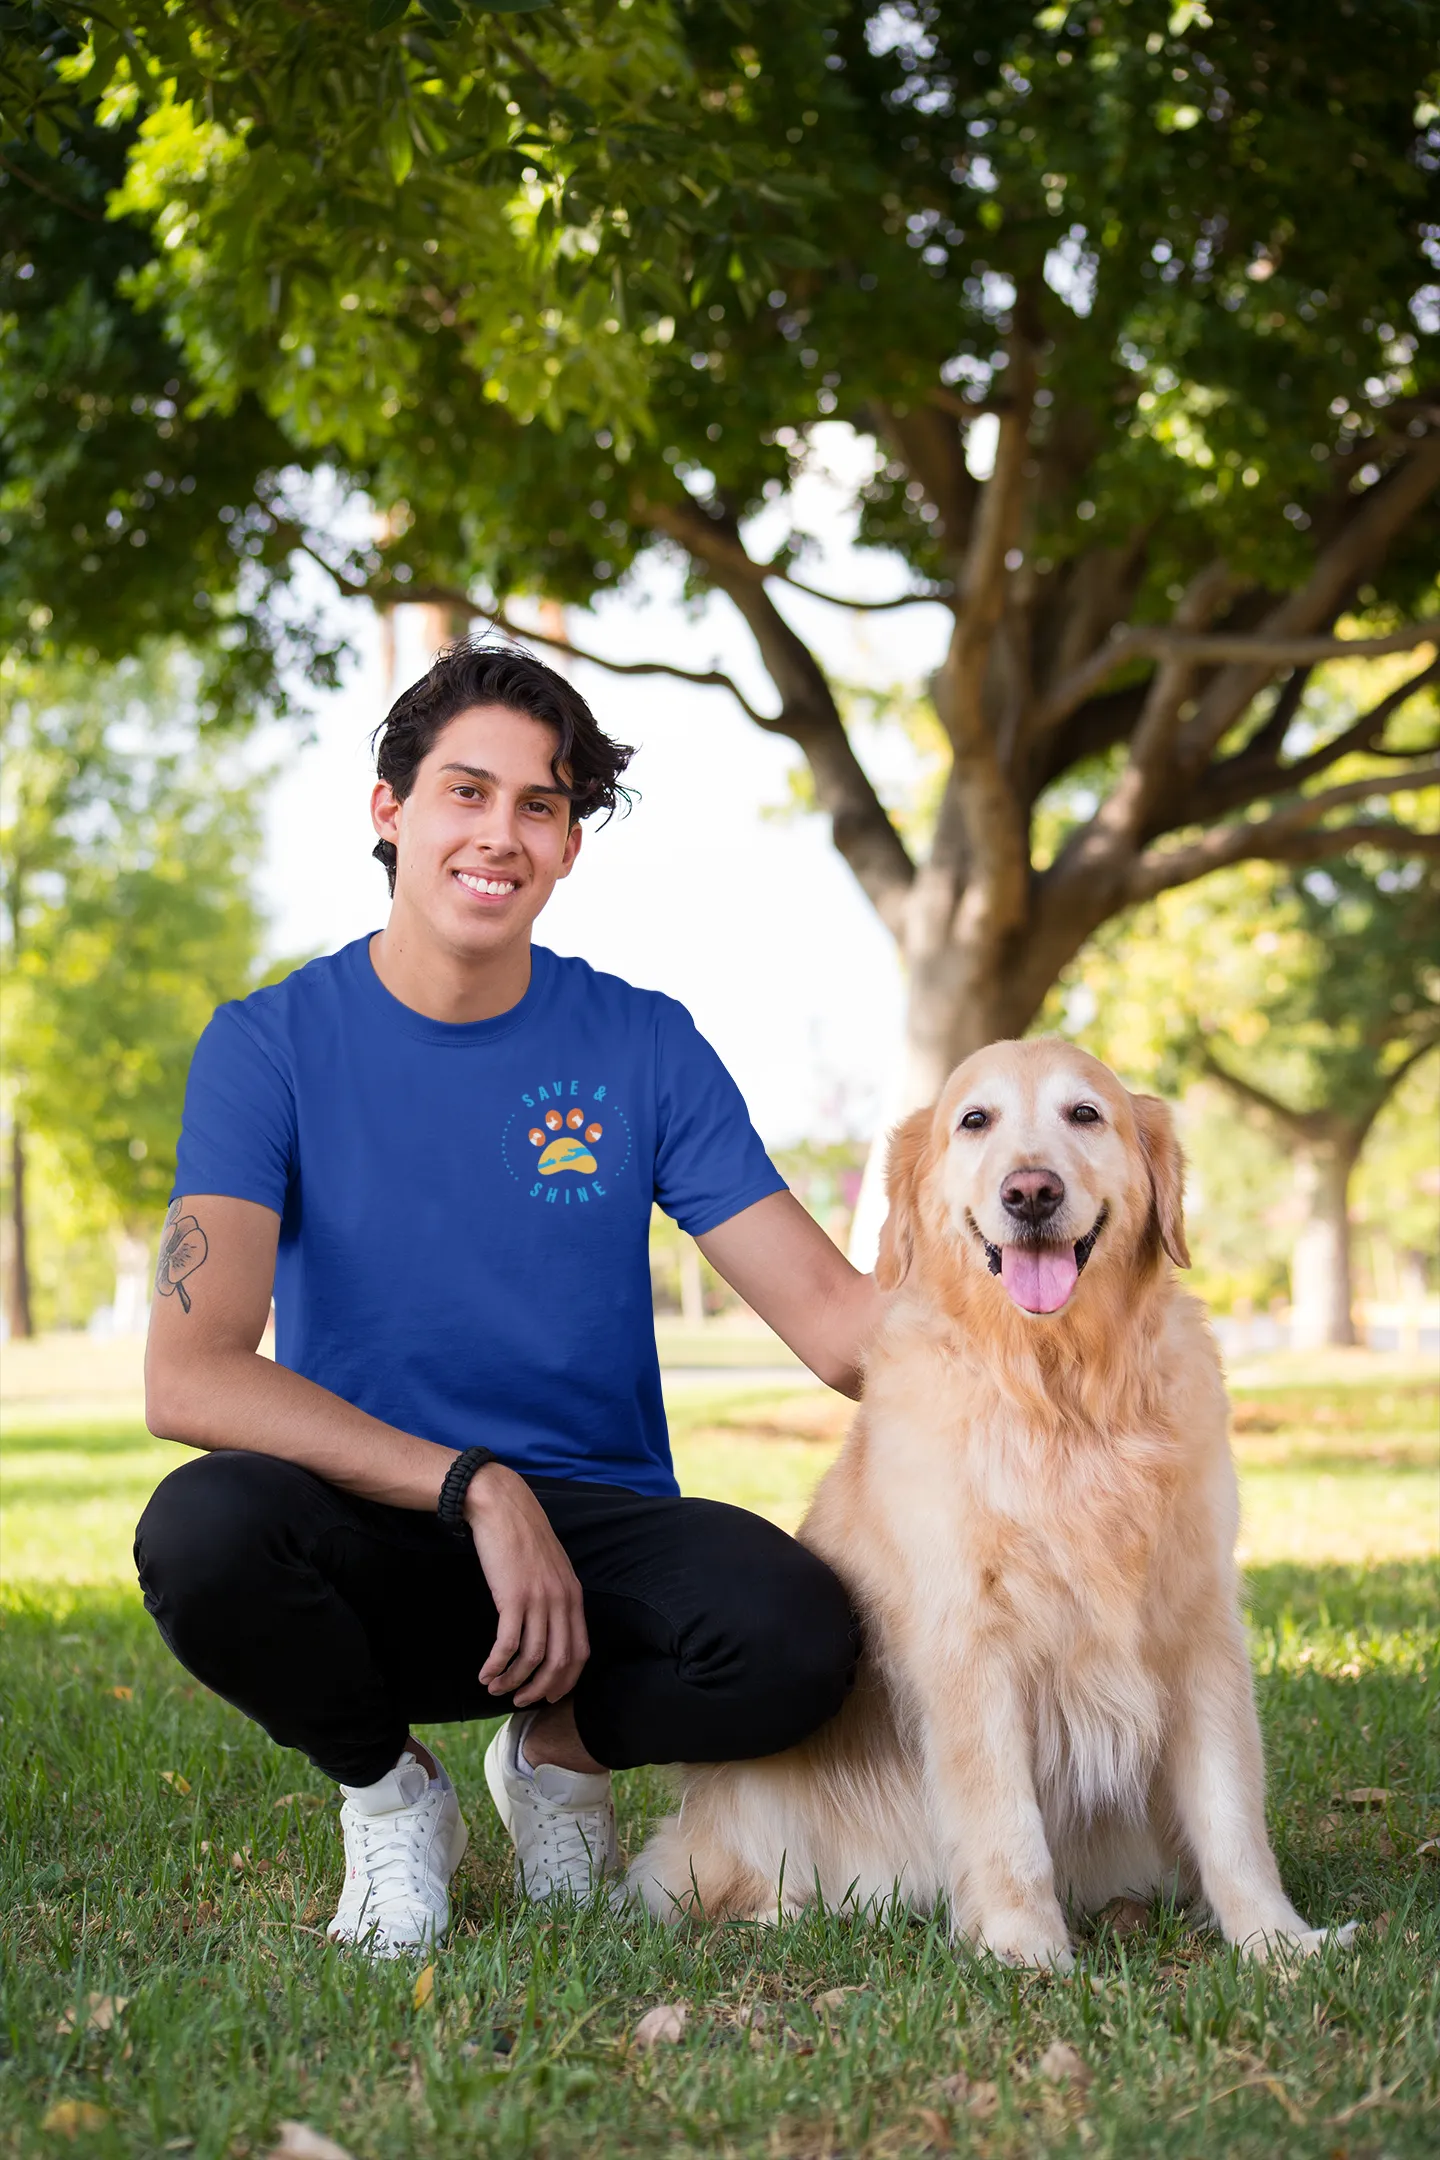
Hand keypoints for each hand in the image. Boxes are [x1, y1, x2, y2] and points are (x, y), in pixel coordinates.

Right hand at [465, 1464, 589, 1707]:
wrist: (502, 1506)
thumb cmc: (522, 1536)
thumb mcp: (551, 1567)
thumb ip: (555, 1596)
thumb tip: (549, 1628)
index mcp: (574, 1595)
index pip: (580, 1651)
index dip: (566, 1681)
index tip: (548, 1695)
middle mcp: (561, 1601)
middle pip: (560, 1662)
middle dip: (540, 1689)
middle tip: (520, 1700)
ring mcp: (538, 1599)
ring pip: (532, 1657)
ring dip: (513, 1680)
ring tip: (495, 1688)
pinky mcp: (512, 1597)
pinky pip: (507, 1645)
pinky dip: (496, 1665)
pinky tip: (485, 1673)